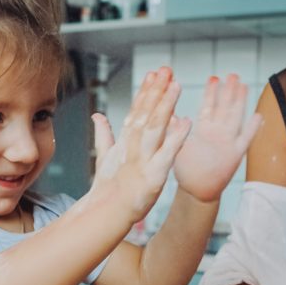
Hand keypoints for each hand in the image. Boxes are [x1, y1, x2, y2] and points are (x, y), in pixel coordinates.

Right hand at [91, 67, 190, 221]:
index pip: (136, 112)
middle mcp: (133, 148)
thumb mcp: (106, 159)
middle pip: (145, 114)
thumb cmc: (109, 190)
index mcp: (124, 143)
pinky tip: (187, 123)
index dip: (145, 92)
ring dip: (165, 106)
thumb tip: (98, 115)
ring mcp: (142, 161)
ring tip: (176, 85)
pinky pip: (167, 154)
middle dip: (156, 91)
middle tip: (166, 69)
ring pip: (154, 127)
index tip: (154, 74)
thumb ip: (104, 135)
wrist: (106, 215)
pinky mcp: (153, 176)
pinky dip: (177, 138)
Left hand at [173, 74, 262, 201]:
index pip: (208, 107)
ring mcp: (228, 143)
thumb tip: (168, 114)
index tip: (214, 78)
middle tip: (232, 75)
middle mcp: (217, 134)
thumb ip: (175, 131)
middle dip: (228, 92)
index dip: (211, 93)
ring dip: (240, 103)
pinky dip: (252, 129)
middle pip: (225, 109)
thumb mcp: (178, 148)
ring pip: (235, 119)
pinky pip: (245, 140)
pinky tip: (258, 117)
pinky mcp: (236, 155)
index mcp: (204, 131)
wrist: (198, 192)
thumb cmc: (188, 172)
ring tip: (243, 86)